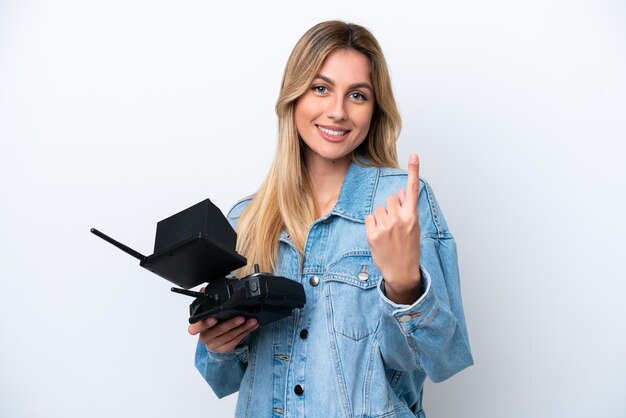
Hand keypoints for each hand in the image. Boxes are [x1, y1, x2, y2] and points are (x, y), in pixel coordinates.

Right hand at [188, 289, 258, 351]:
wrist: (214, 339)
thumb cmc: (210, 324)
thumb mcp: (207, 313)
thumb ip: (206, 302)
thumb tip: (204, 290)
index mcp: (198, 328)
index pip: (194, 329)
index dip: (203, 324)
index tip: (213, 319)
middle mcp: (205, 337)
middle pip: (218, 331)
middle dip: (231, 323)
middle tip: (241, 317)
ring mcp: (215, 344)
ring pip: (230, 336)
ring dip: (242, 328)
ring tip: (252, 320)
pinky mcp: (224, 348)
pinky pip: (236, 341)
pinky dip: (245, 332)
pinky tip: (251, 326)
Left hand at [365, 154, 421, 303]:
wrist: (401, 272)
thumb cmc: (408, 249)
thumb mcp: (412, 227)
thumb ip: (406, 208)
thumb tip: (398, 192)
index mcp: (412, 217)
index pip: (412, 190)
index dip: (414, 171)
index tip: (414, 155)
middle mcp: (399, 219)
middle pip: (390, 198)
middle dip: (391, 208)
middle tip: (395, 225)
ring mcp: (386, 226)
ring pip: (379, 208)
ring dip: (382, 217)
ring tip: (388, 233)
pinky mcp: (373, 233)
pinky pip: (370, 217)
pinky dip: (373, 224)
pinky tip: (379, 236)